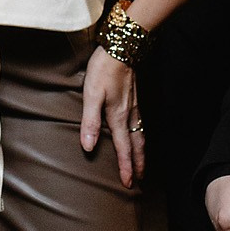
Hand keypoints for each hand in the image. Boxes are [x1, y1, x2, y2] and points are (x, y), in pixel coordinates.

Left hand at [81, 46, 144, 187]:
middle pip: (136, 146)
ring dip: (141, 153)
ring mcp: (134, 107)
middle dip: (137, 164)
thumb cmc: (104, 70)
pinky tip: (139, 137)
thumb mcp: (91, 95)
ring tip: (142, 165)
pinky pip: (141, 125)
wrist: (123, 47)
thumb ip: (90, 121)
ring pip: (141, 136)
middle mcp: (129, 115)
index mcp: (118, 117)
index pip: (123, 148)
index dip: (125, 167)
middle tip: (139, 181)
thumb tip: (88, 146)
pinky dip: (142, 138)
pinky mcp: (135, 99)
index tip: (128, 183)